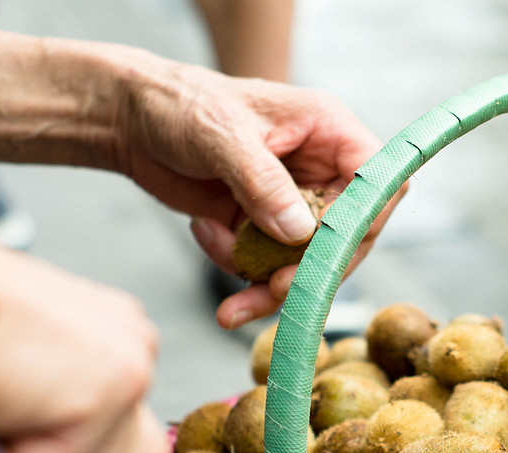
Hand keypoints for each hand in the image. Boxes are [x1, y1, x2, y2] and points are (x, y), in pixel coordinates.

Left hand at [111, 60, 400, 328]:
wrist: (129, 120)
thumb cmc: (180, 105)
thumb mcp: (222, 135)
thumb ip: (263, 183)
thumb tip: (301, 234)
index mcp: (328, 131)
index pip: (378, 182)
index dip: (365, 221)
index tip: (329, 248)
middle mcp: (320, 169)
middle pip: (347, 237)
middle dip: (310, 270)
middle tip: (275, 288)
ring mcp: (293, 202)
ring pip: (307, 262)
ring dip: (268, 282)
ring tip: (230, 293)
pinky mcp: (264, 226)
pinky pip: (270, 266)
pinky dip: (239, 269)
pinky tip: (204, 236)